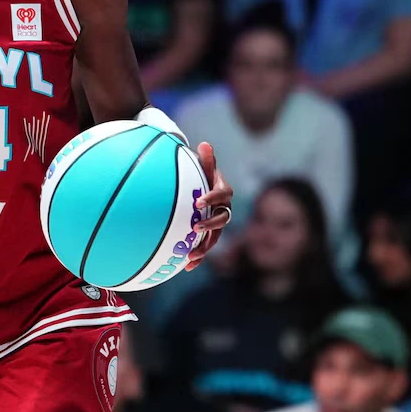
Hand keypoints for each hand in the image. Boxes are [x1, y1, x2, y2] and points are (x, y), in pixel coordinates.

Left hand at [186, 142, 232, 270]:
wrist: (203, 185)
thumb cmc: (202, 173)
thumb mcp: (204, 165)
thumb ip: (206, 159)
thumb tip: (204, 144)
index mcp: (224, 191)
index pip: (223, 194)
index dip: (212, 198)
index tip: (198, 201)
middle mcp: (224, 208)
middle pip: (223, 219)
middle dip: (210, 225)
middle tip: (195, 227)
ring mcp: (217, 222)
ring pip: (215, 237)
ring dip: (205, 247)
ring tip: (191, 255)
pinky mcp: (209, 233)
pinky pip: (206, 245)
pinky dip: (198, 257)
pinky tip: (186, 267)